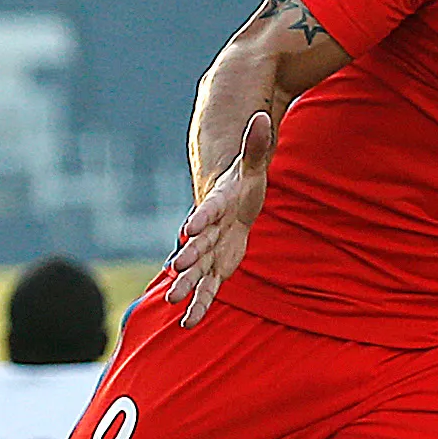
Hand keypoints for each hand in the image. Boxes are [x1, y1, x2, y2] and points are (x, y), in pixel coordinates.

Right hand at [163, 109, 275, 325]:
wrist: (228, 201)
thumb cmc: (241, 181)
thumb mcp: (251, 165)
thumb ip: (255, 144)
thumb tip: (264, 116)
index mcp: (217, 205)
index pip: (209, 210)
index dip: (201, 218)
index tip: (190, 227)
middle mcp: (207, 230)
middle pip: (196, 244)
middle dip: (187, 258)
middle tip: (176, 270)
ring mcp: (209, 250)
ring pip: (197, 270)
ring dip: (187, 286)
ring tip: (174, 303)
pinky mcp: (215, 265)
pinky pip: (207, 288)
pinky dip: (200, 303)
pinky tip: (190, 322)